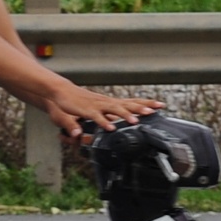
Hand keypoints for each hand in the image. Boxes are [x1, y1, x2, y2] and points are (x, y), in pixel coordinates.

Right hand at [44, 88, 164, 139]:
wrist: (60, 92)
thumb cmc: (78, 102)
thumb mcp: (95, 110)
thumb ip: (107, 117)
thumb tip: (117, 125)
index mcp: (110, 103)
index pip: (132, 102)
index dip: (146, 103)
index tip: (161, 105)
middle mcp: (107, 103)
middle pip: (128, 103)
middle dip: (142, 107)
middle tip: (155, 110)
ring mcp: (97, 106)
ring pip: (114, 109)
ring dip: (125, 115)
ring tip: (136, 121)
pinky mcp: (86, 111)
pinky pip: (96, 117)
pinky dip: (103, 122)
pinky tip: (110, 128)